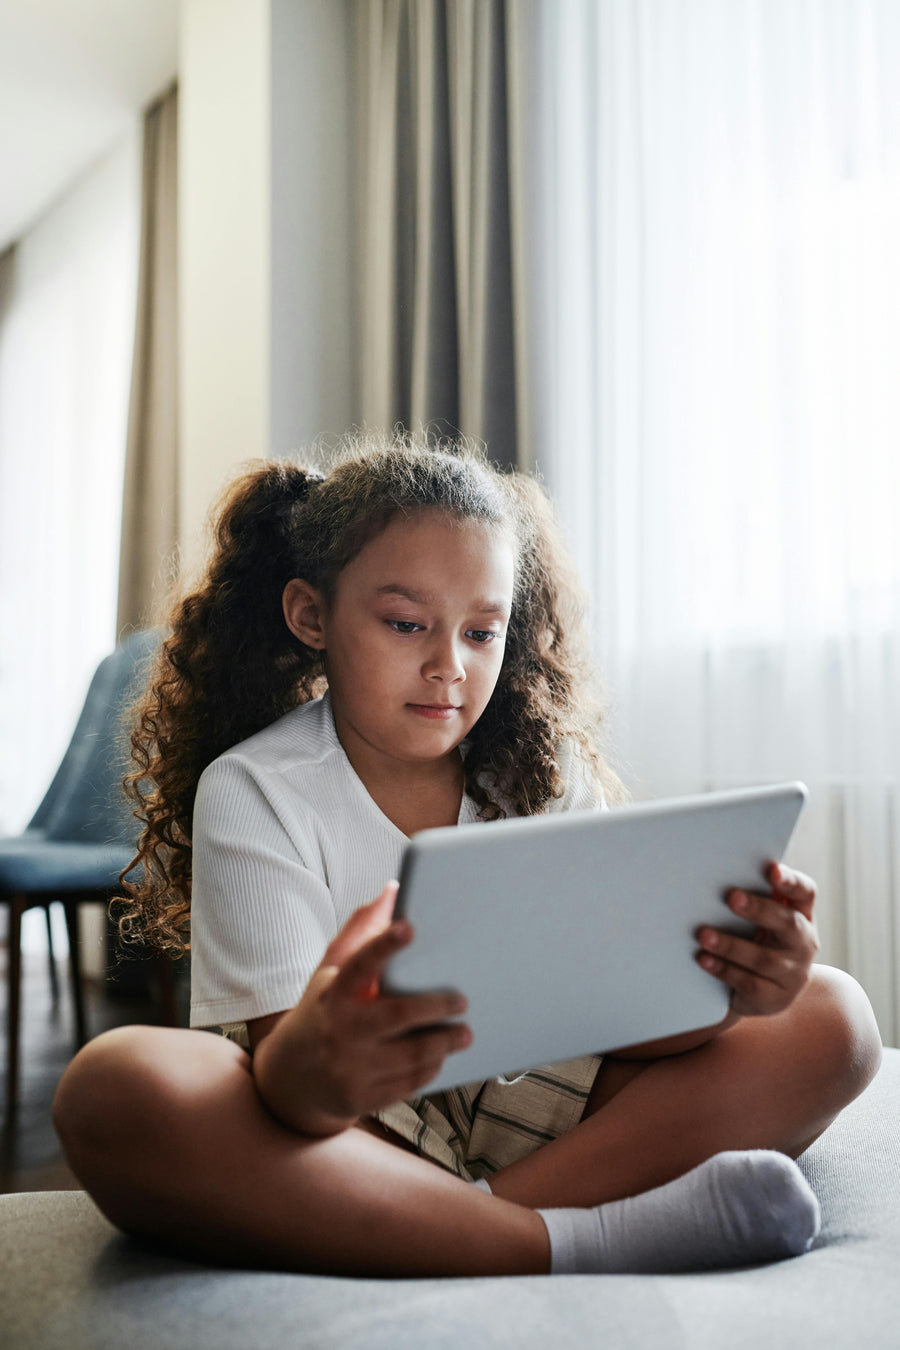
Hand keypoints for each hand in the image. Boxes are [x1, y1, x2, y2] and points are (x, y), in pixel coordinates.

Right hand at [253, 883, 471, 1135]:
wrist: (289, 1079)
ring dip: (443, 1043)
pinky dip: (430, 1069)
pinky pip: (407, 1083)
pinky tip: (441, 1056)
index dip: (385, 944)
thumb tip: (393, 890)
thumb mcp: (330, 973)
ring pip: (410, 1055)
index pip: (360, 963)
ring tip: (464, 1032)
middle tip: (462, 999)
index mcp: (333, 992)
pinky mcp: (360, 1097)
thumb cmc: (321, 1013)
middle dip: (436, 1005)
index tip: (409, 927)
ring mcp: (349, 1067)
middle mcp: (339, 1029)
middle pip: (397, 1015)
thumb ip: (361, 933)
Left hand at [696, 862, 819, 1017]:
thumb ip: (753, 895)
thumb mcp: (763, 919)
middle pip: (788, 922)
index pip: (805, 893)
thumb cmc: (759, 940)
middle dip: (759, 909)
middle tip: (732, 897)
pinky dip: (723, 969)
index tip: (772, 870)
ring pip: (763, 958)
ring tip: (703, 934)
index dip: (791, 881)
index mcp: (802, 914)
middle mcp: (804, 942)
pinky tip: (704, 959)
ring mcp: (793, 973)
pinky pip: (749, 983)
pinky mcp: (775, 998)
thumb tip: (716, 869)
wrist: (764, 992)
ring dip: (730, 945)